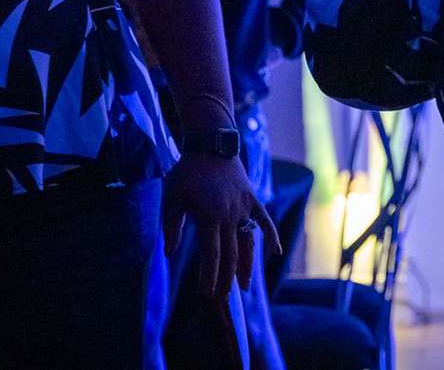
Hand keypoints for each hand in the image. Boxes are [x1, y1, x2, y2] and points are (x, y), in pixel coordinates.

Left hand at [162, 153, 281, 298]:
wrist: (211, 145)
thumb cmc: (187, 173)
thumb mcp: (172, 198)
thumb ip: (171, 227)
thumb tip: (168, 254)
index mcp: (209, 217)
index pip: (212, 254)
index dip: (210, 276)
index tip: (206, 293)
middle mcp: (230, 215)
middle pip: (232, 254)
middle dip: (227, 278)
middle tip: (223, 298)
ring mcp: (244, 208)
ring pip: (249, 243)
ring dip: (247, 266)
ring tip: (244, 286)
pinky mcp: (253, 200)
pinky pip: (264, 221)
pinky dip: (271, 236)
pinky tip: (275, 252)